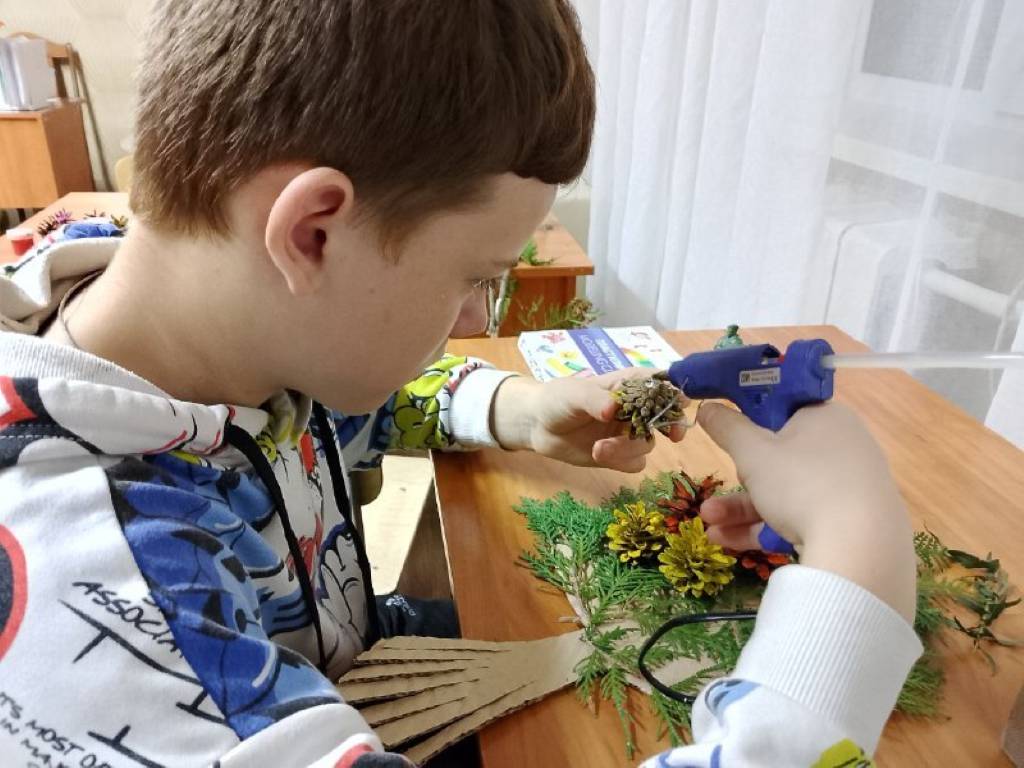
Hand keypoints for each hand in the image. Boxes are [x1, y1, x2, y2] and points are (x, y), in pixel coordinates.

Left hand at [490, 370, 686, 472]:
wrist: (537, 425)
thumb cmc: (557, 399)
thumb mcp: (574, 393)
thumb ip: (595, 399)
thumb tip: (613, 409)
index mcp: (628, 385)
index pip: (660, 384)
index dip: (675, 392)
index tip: (680, 402)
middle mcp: (634, 410)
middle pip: (665, 417)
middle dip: (670, 426)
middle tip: (672, 436)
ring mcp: (627, 433)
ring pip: (648, 444)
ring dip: (628, 448)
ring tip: (599, 448)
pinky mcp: (618, 455)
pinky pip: (635, 463)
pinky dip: (622, 461)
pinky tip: (599, 454)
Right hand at [696, 401, 915, 621]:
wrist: (860, 547)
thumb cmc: (802, 483)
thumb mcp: (753, 453)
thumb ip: (727, 428)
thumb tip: (706, 406)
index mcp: (825, 417)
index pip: (784, 410)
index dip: (752, 422)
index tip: (729, 436)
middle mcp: (843, 447)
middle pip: (780, 457)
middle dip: (739, 479)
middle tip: (724, 486)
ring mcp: (849, 487)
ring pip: (785, 492)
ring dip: (741, 508)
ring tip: (709, 524)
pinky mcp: (851, 522)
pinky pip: (801, 516)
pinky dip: (766, 526)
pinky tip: (728, 541)